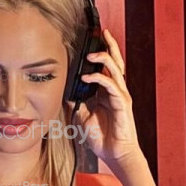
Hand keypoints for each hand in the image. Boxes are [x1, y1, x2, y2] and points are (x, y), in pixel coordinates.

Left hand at [67, 29, 140, 167]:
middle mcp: (116, 90)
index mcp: (107, 92)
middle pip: (116, 62)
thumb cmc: (101, 137)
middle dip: (110, 45)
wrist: (115, 154)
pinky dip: (100, 78)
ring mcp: (121, 96)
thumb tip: (63, 92)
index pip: (105, 67)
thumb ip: (75, 102)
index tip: (92, 40)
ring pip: (116, 69)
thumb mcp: (82, 116)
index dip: (101, 52)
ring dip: (104, 58)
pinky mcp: (123, 103)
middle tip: (103, 31)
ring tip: (91, 53)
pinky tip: (88, 76)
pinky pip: (112, 86)